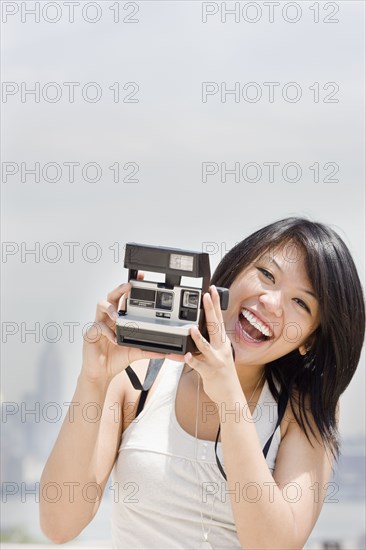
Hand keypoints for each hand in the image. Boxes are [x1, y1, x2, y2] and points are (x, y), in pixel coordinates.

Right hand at [81, 273, 165, 383]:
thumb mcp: (135, 353)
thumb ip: (149, 351)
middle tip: (129, 286)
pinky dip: (107, 332)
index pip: (124, 299)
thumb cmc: (114, 359)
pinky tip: (114, 338)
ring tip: (118, 315)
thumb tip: (166, 352)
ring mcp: (98, 324)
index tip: (139, 279)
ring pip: (101, 306)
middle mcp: (108, 318)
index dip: (130, 288)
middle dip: (120, 289)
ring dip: (110, 308)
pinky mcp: (90, 334)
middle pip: (111, 296)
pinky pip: (97, 327)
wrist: (100, 374)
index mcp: (118, 319)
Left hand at [183, 285, 238, 402]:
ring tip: (191, 328)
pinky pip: (199, 365)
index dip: (216, 304)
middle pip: (215, 326)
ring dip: (198, 338)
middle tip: (205, 296)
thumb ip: (210, 342)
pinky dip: (192, 361)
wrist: (231, 395)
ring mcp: (216, 360)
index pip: (219, 319)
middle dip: (211, 310)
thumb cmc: (223, 374)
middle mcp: (221, 349)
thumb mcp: (219, 354)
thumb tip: (199, 329)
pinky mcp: (209, 372)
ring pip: (206, 347)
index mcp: (222, 342)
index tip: (212, 290)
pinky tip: (185, 356)